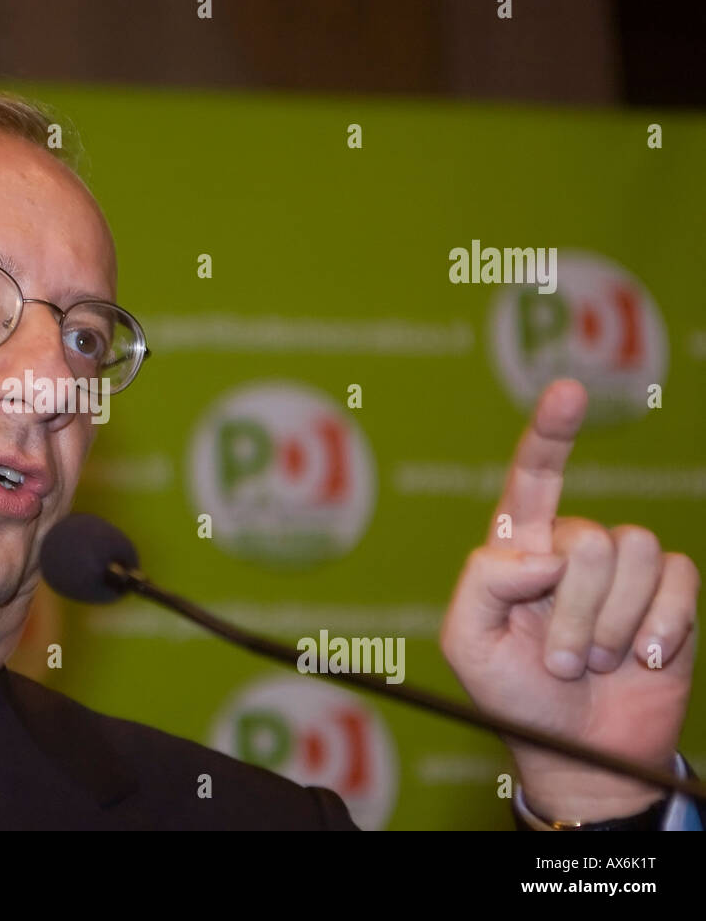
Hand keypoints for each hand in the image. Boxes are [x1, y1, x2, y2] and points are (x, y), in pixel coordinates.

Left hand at [440, 378, 698, 822]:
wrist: (580, 752)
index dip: (551, 431)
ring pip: (632, 553)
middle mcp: (573, 548)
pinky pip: (677, 579)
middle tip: (559, 659)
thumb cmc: (514, 695)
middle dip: (572, 610)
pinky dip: (658, 627)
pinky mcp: (670, 595)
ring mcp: (624, 570)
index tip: (569, 392)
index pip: (534, 477)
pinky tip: (641, 659)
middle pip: (587, 537)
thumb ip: (482, 580)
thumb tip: (539, 550)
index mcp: (519, 548)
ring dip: (610, 624)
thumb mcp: (467, 641)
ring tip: (592, 661)